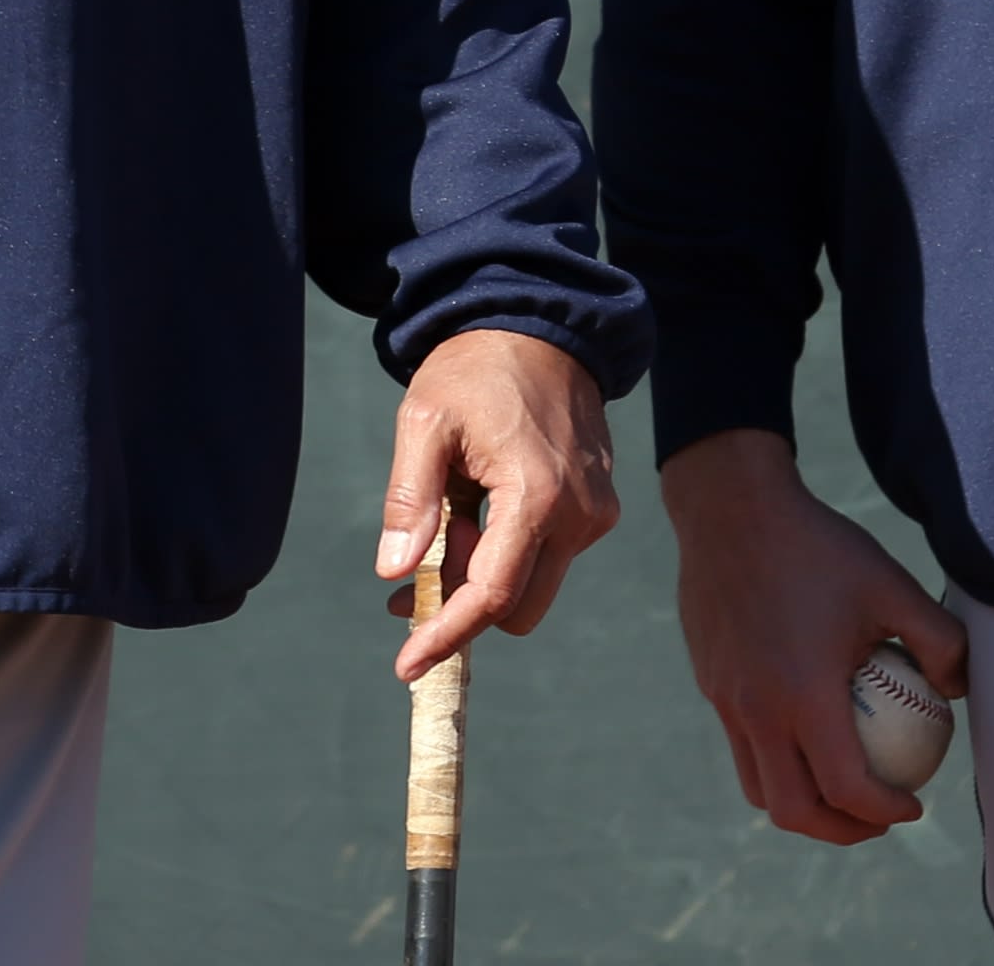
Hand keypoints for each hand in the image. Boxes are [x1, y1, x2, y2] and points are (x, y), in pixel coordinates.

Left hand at [377, 327, 620, 678]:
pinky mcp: (598, 507)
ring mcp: (595, 513)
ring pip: (534, 586)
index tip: (407, 667)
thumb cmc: (475, 370)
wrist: (540, 326)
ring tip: (452, 517)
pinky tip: (482, 507)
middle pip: (518, 608)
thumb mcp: (424, 422)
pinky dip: (510, 552)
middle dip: (464, 603)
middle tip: (421, 563)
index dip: (446, 636)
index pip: (492, 595)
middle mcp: (579, 514)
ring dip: (486, 576)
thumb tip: (394, 573)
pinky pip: (550, 556)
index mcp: (537, 495)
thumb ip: (410, 499)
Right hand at [661, 427, 970, 843]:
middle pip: (793, 810)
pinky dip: (778, 762)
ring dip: (803, 803)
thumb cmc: (818, 546)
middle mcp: (757, 711)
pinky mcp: (712, 685)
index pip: (846, 788)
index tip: (913, 806)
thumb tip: (957, 690)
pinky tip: (808, 730)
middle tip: (877, 817)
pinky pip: (743, 745)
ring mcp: (726, 702)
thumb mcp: (891, 585)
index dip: (885, 811)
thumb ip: (938, 640)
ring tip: (841, 789)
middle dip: (840, 830)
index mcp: (803, 695)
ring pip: (759, 787)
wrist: (731, 509)